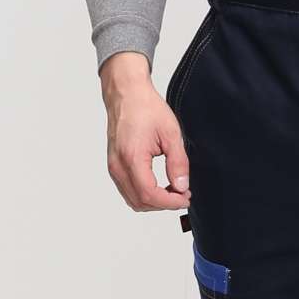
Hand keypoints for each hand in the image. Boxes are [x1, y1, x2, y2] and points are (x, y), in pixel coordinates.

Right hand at [100, 51, 191, 211]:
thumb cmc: (145, 108)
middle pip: (140, 202)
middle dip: (164, 204)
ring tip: (173, 190)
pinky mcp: (114, 165)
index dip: (170, 202)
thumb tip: (182, 186)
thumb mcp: (171, 133)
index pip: (149, 194)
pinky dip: (144, 193)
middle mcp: (118, 165)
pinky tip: (159, 185)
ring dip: (154, 201)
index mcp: (132, 157)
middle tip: (182, 194)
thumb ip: (178, 163)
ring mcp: (113, 166)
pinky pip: (127, 190)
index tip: (185, 197)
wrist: (126, 94)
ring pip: (132, 199)